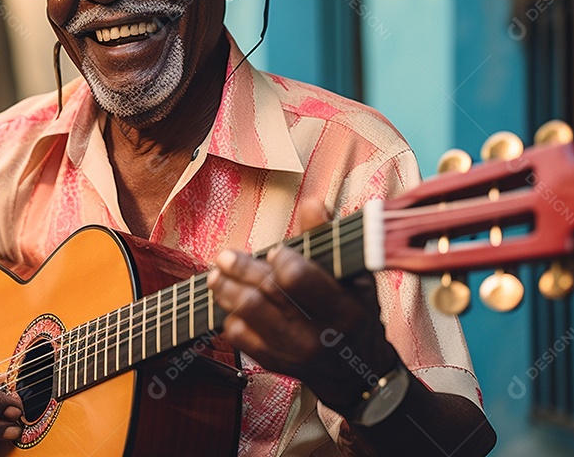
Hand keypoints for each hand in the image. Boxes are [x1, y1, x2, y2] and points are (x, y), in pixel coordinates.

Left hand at [207, 199, 399, 410]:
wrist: (357, 371)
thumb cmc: (354, 312)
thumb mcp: (354, 276)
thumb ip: (328, 240)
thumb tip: (311, 203)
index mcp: (344, 308)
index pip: (298, 279)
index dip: (281, 260)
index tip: (275, 251)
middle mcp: (319, 334)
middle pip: (265, 293)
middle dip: (240, 268)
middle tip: (225, 256)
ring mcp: (295, 352)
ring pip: (246, 313)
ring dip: (226, 289)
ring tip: (217, 276)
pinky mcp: (275, 363)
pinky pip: (239, 336)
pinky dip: (230, 316)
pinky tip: (232, 304)